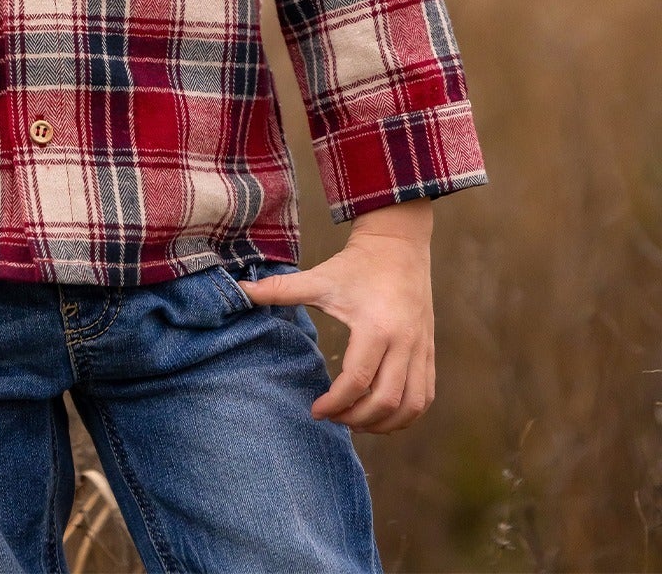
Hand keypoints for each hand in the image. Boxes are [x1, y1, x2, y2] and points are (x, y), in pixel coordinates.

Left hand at [238, 200, 434, 433]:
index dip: (335, 403)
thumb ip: (280, 289)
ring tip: (357, 422)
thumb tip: (240, 291)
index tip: (315, 409)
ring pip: (411, 405)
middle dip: (357, 418)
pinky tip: (383, 415)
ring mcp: (421, 349)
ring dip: (384, 423)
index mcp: (375, 328)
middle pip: (386, 401)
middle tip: (334, 418)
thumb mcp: (319, 278)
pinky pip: (425, 396)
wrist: (398, 245)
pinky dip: (406, 415)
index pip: (357, 382)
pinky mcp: (429, 351)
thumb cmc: (355, 265)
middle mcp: (404, 343)